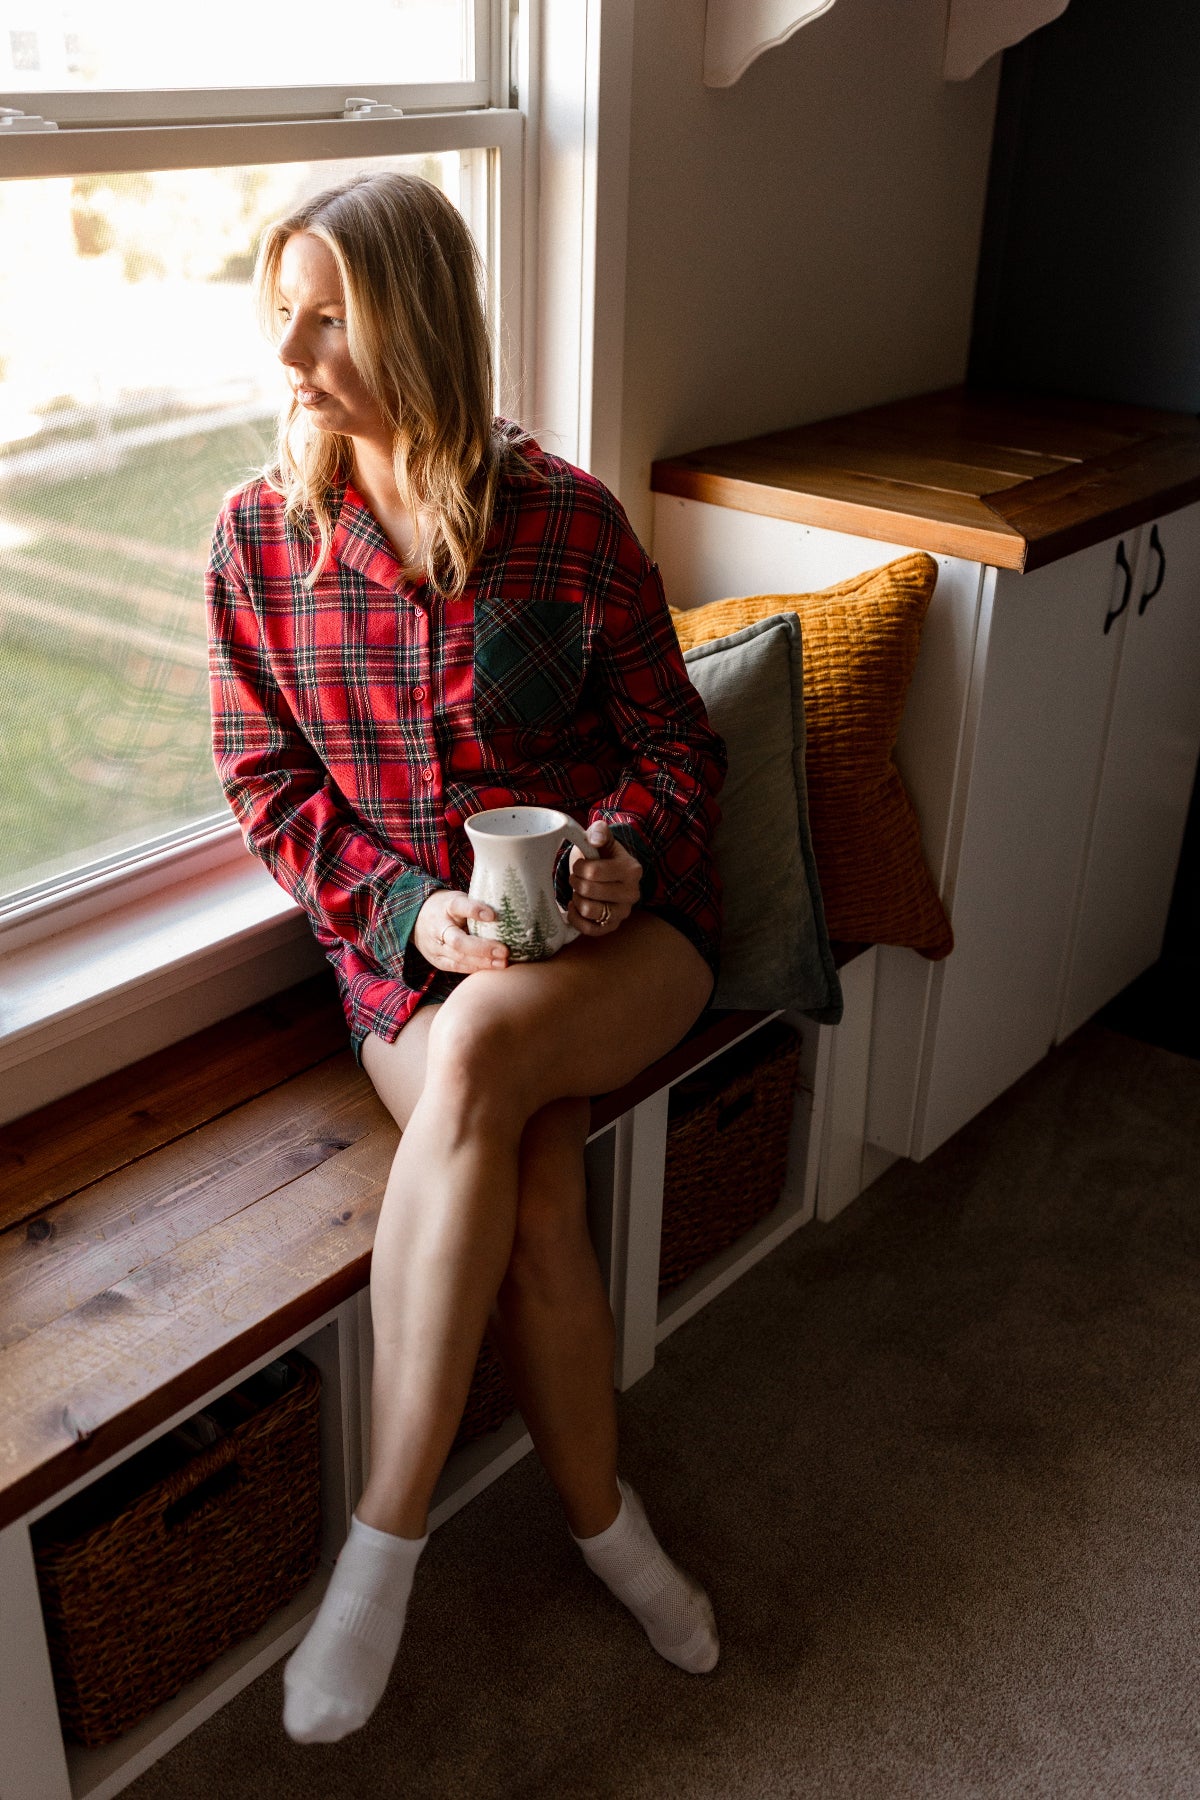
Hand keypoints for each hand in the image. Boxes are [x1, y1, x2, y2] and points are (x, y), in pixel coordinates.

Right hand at [413, 890, 509, 973]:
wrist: (416, 919)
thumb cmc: (447, 908)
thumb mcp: (459, 899)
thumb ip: (476, 906)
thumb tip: (508, 910)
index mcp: (446, 906)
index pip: (459, 906)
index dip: (475, 910)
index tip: (493, 915)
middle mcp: (438, 927)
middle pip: (458, 941)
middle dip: (482, 948)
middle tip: (504, 951)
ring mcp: (435, 946)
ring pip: (458, 957)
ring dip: (482, 962)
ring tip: (502, 963)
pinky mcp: (437, 960)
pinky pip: (456, 967)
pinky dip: (474, 968)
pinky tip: (490, 968)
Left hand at [567, 820, 641, 936]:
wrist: (608, 875)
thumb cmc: (602, 856)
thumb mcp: (602, 839)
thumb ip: (599, 831)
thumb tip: (595, 838)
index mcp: (632, 870)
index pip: (594, 872)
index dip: (579, 867)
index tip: (579, 864)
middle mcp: (632, 893)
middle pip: (589, 891)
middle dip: (576, 882)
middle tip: (576, 877)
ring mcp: (623, 912)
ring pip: (588, 911)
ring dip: (576, 899)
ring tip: (578, 891)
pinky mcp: (612, 926)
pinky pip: (589, 929)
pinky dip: (576, 918)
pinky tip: (575, 906)